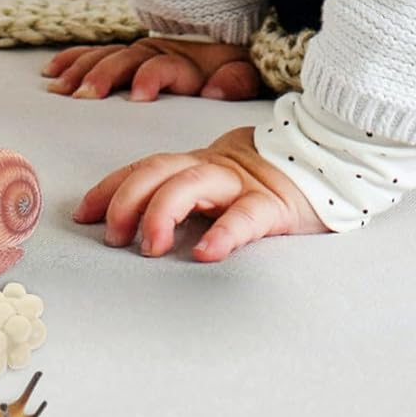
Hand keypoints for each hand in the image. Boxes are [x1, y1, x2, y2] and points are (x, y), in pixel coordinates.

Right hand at [42, 37, 261, 101]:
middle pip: (126, 61)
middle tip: (87, 95)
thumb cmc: (227, 68)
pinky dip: (71, 59)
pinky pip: (92, 53)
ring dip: (81, 71)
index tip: (138, 95)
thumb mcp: (241, 73)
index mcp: (183, 62)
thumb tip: (215, 90)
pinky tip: (51, 71)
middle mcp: (154, 53)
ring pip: (104, 57)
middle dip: (104, 76)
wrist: (219, 39)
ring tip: (61, 89)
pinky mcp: (121, 54)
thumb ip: (235, 80)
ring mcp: (135, 52)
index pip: (164, 66)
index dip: (151, 78)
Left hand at [74, 126, 329, 261]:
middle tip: (113, 237)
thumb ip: (184, 198)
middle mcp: (215, 169)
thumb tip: (129, 229)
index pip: (144, 168)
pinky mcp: (276, 205)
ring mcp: (244, 184)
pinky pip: (246, 217)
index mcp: (197, 165)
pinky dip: (223, 233)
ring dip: (163, 211)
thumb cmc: (268, 185)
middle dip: (128, 199)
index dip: (110, 187)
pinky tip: (205, 253)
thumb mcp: (218, 188)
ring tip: (150, 247)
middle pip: (160, 170)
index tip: (82, 214)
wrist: (333, 163)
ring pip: (195, 183)